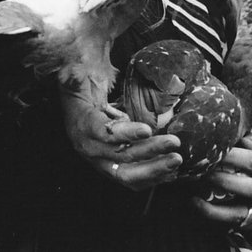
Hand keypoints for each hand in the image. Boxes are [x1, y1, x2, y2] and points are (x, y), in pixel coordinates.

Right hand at [58, 86, 182, 191]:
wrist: (78, 111)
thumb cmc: (82, 93)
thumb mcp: (75, 79)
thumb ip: (76, 76)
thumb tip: (75, 71)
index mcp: (84, 127)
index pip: (104, 133)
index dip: (125, 133)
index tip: (147, 129)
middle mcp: (92, 149)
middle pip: (121, 157)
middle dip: (149, 152)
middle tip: (173, 142)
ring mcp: (103, 162)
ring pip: (128, 174)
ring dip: (154, 170)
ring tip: (176, 159)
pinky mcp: (114, 169)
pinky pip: (133, 180)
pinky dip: (153, 178)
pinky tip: (171, 171)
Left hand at [191, 133, 251, 230]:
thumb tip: (242, 141)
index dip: (231, 157)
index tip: (210, 153)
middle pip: (248, 189)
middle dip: (222, 182)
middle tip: (200, 175)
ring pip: (238, 214)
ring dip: (213, 209)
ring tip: (193, 200)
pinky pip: (233, 225)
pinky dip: (214, 219)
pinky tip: (200, 211)